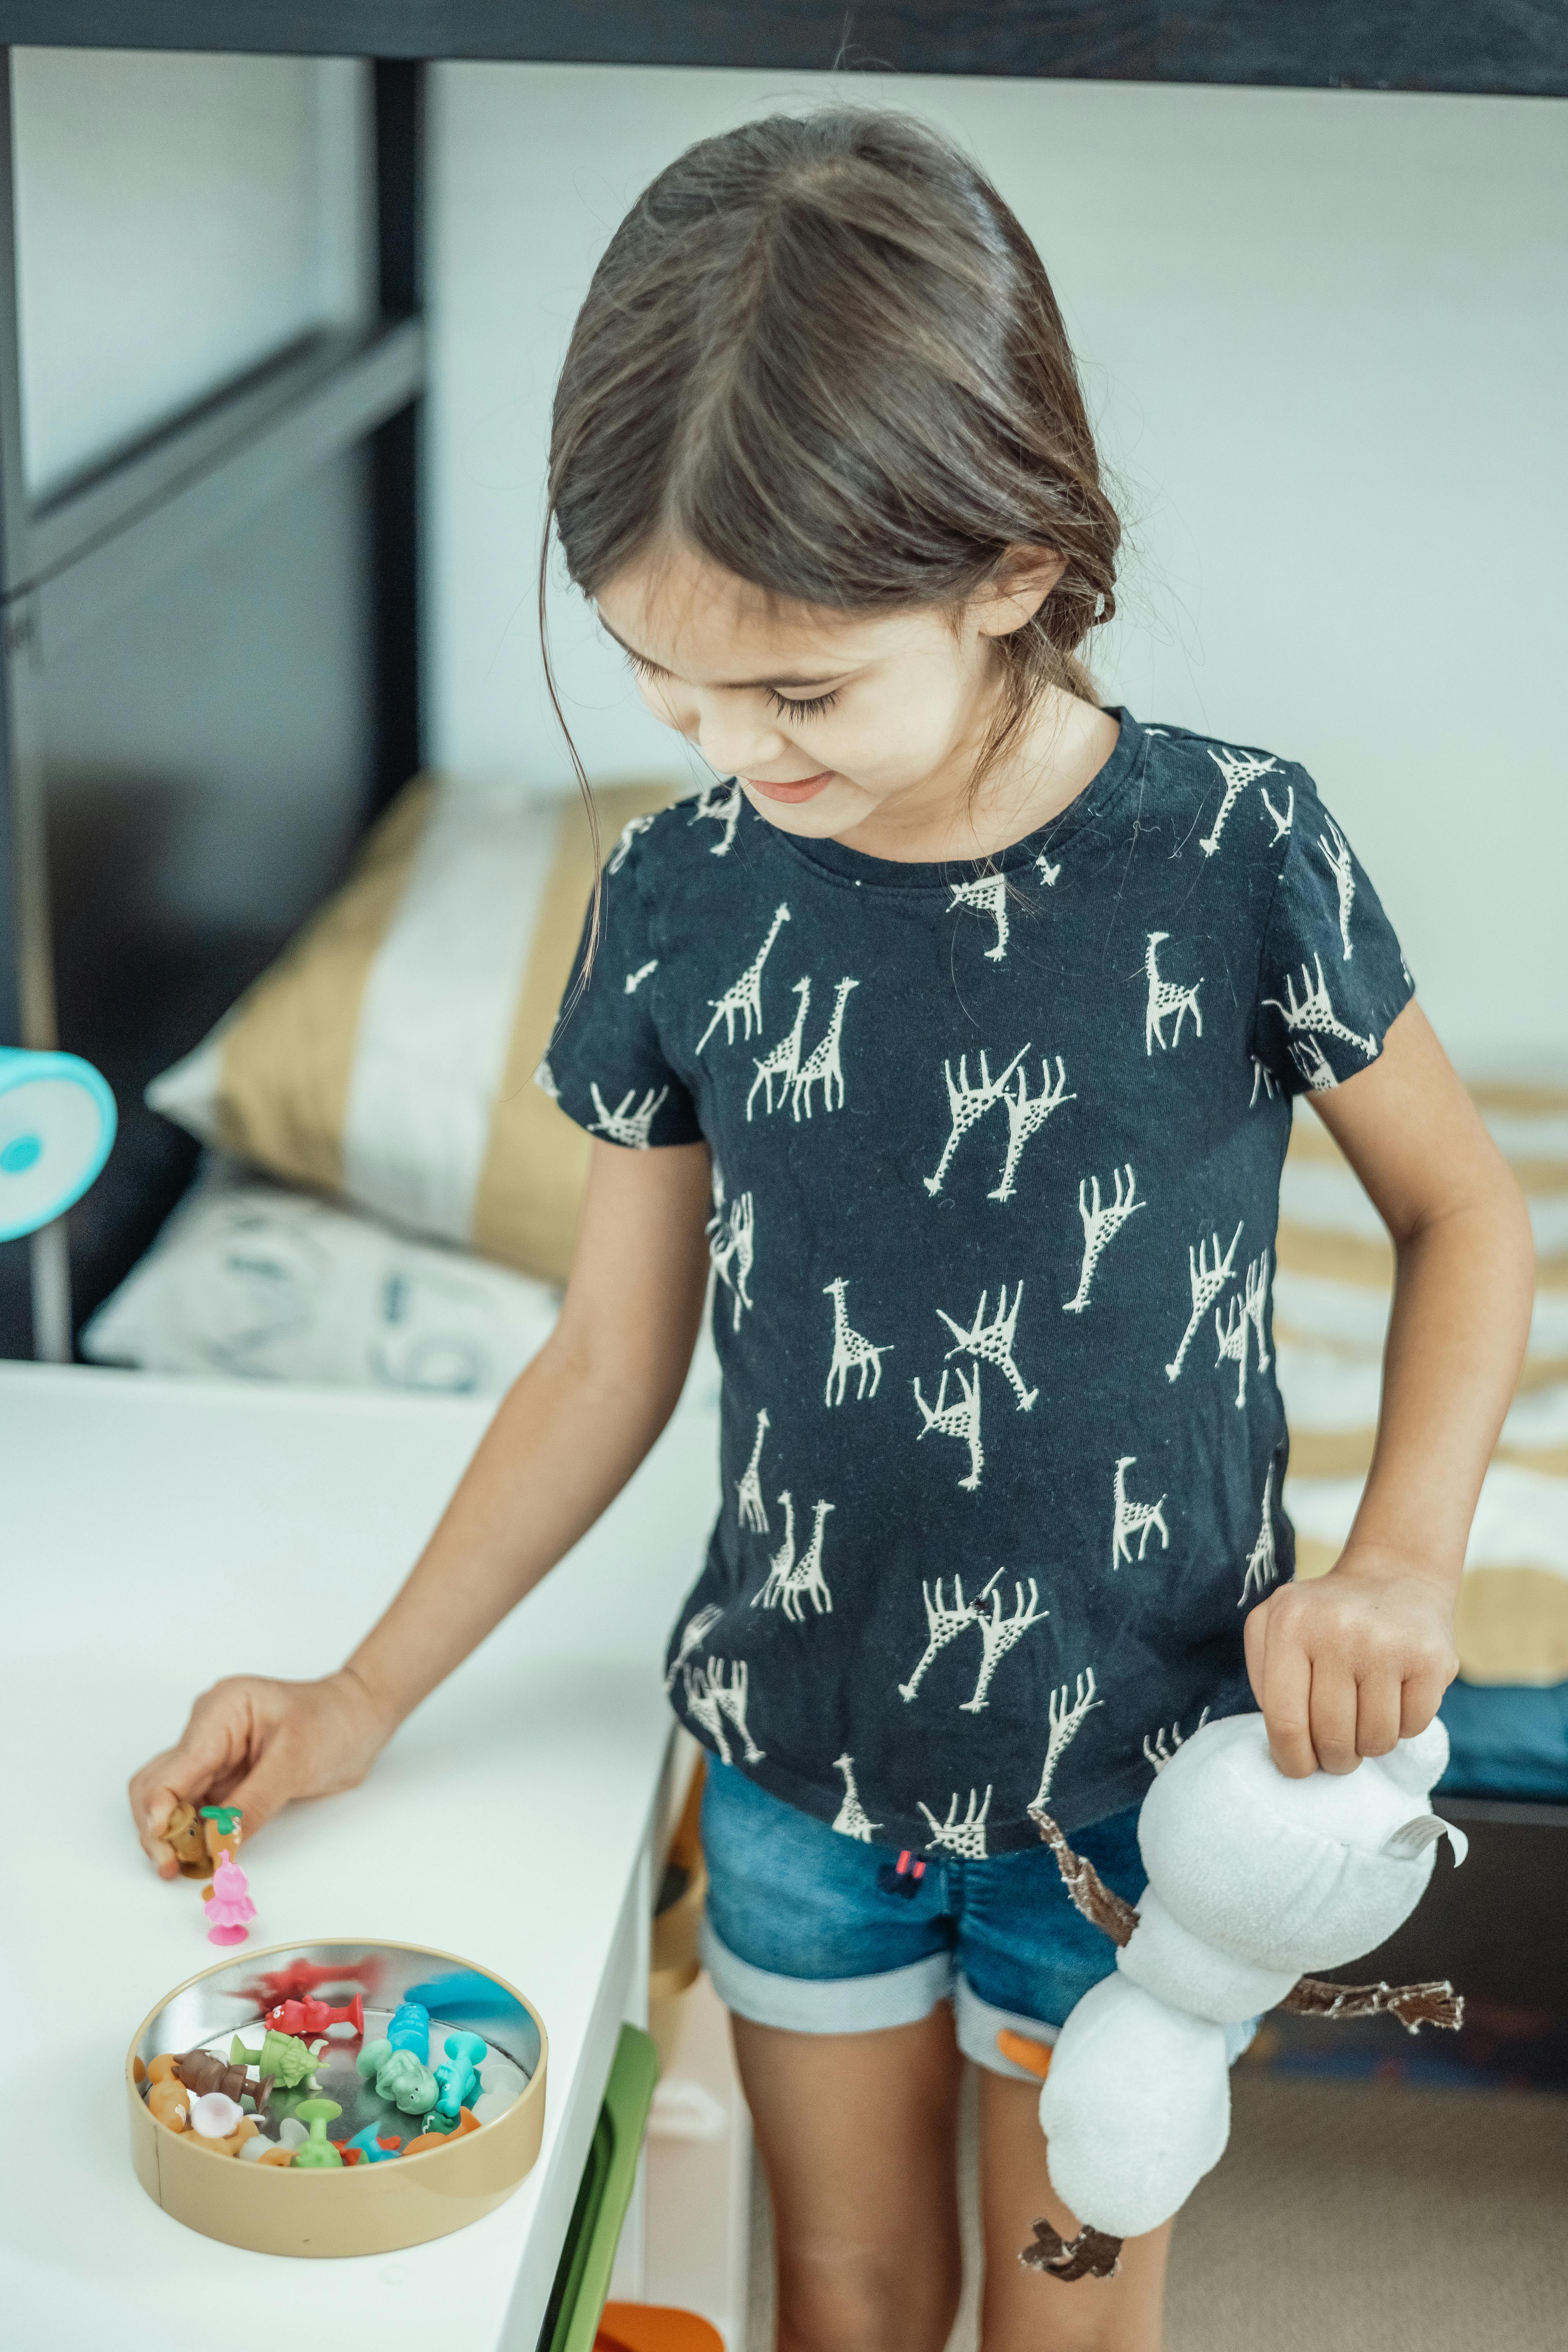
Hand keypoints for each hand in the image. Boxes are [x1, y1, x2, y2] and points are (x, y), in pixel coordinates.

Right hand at [128, 1668, 395, 1876]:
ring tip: (187, 1868)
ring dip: (175, 1836)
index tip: (166, 1849)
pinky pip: (197, 1809)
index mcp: (220, 1712)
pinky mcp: (225, 1778)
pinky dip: (196, 1835)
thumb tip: (217, 1843)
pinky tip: (203, 1856)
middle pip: (158, 1786)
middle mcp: (207, 1731)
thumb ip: (253, 1802)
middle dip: (159, 1829)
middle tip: (172, 1867)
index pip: (171, 1768)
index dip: (159, 1811)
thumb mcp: (296, 1762)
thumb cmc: (334, 1723)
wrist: (359, 1719)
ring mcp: (213, 1755)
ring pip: (172, 1801)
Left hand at [1243, 1547, 1458, 1777]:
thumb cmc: (1326, 1617)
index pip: (1285, 1720)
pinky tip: (1395, 1696)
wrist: (1395, 1575)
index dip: (1292, 1759)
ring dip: (1369, 1744)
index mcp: (1290, 1624)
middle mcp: (1338, 1630)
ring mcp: (1388, 1644)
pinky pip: (1413, 1727)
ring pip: (1375, 1740)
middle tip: (1337, 1748)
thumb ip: (1265, 1679)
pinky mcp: (1431, 1658)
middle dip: (1333, 1758)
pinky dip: (1403, 1726)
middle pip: (1332, 1737)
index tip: (1300, 1768)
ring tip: (1364, 1716)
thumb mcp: (1275, 1627)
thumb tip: (1282, 1743)